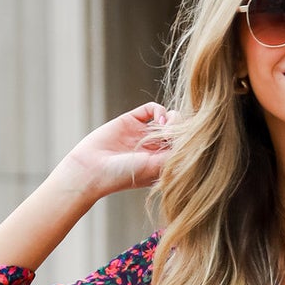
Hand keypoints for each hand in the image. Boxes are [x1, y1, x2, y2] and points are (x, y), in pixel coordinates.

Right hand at [57, 103, 177, 202]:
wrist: (92, 169)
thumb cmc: (124, 176)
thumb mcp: (155, 168)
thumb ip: (175, 155)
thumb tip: (193, 142)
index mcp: (162, 162)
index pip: (184, 147)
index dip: (189, 141)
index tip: (189, 143)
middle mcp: (154, 147)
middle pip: (178, 131)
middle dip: (182, 129)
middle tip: (176, 134)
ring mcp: (143, 133)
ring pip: (167, 118)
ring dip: (173, 119)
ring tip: (167, 128)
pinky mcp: (131, 120)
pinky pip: (151, 108)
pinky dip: (159, 109)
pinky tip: (159, 119)